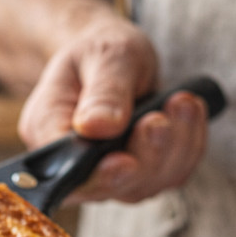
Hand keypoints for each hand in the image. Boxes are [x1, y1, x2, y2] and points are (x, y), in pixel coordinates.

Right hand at [16, 15, 209, 203]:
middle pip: (111, 185)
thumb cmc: (100, 51)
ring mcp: (106, 175)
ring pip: (145, 184)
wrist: (111, 57)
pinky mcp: (138, 175)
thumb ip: (103, 91)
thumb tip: (98, 128)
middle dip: (146, 155)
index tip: (125, 161)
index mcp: (45, 132)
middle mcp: (71, 164)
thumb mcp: (103, 54)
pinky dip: (187, 146)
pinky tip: (189, 113)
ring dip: (174, 148)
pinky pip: (169, 176)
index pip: (67, 172)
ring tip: (182, 102)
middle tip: (160, 119)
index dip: (98, 175)